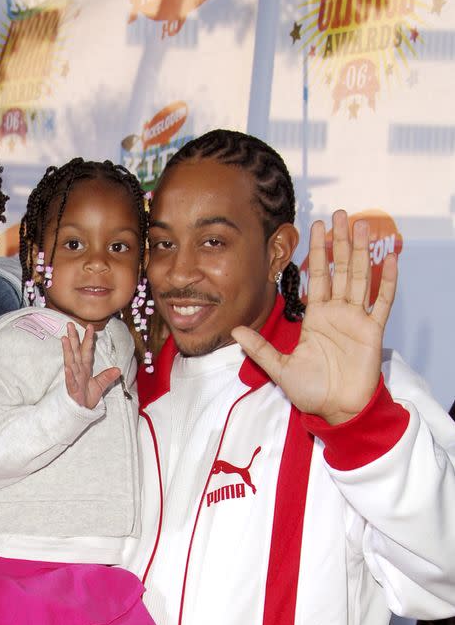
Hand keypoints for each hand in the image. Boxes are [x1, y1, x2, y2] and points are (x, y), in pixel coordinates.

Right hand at [63, 322, 119, 408]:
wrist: (81, 411)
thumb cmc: (87, 397)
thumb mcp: (100, 386)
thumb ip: (107, 377)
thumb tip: (118, 369)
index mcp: (84, 368)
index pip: (86, 351)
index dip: (88, 339)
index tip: (90, 326)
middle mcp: (78, 371)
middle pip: (75, 352)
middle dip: (73, 338)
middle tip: (70, 324)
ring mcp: (73, 379)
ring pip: (70, 362)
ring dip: (67, 351)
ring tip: (64, 339)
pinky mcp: (72, 389)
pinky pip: (70, 381)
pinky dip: (69, 375)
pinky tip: (67, 368)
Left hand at [232, 211, 396, 424]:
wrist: (335, 410)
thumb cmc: (311, 391)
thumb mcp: (280, 367)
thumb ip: (260, 347)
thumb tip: (234, 330)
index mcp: (316, 317)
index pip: (317, 277)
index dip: (318, 253)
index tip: (316, 228)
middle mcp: (337, 313)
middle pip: (340, 269)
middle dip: (340, 242)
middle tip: (340, 214)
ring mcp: (356, 319)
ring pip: (360, 278)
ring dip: (360, 252)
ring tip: (361, 226)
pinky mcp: (372, 331)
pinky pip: (382, 302)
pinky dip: (387, 281)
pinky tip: (389, 259)